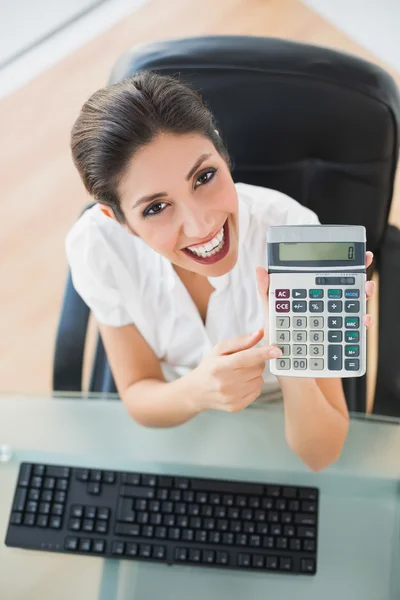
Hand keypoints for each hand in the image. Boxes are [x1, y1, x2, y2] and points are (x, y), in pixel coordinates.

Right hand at [190, 330, 281, 412]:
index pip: (246, 358)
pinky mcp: (236, 406)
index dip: (263, 353)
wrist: (196, 391)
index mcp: (220, 366)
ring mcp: (231, 397)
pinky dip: (252, 386)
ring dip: (254, 375)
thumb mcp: (219, 350)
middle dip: (256, 362)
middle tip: (243, 362)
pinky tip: (240, 384)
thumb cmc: (210, 367)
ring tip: (239, 374)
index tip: (277, 350)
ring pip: (259, 380)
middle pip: (257, 369)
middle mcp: (226, 383)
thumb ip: (241, 341)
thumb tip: (261, 333)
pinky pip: (257, 392)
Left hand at [256, 251, 375, 330]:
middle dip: (362, 278)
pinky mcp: (340, 337)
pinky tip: (363, 318)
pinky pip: (355, 329)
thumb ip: (266, 290)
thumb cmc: (279, 333)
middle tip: (366, 274)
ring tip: (366, 289)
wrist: (285, 362)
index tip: (362, 255)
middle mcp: (329, 305)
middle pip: (350, 288)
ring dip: (365, 296)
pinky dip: (362, 322)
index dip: (349, 263)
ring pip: (356, 305)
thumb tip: (260, 268)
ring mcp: (336, 321)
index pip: (333, 275)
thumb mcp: (271, 309)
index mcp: (315, 294)